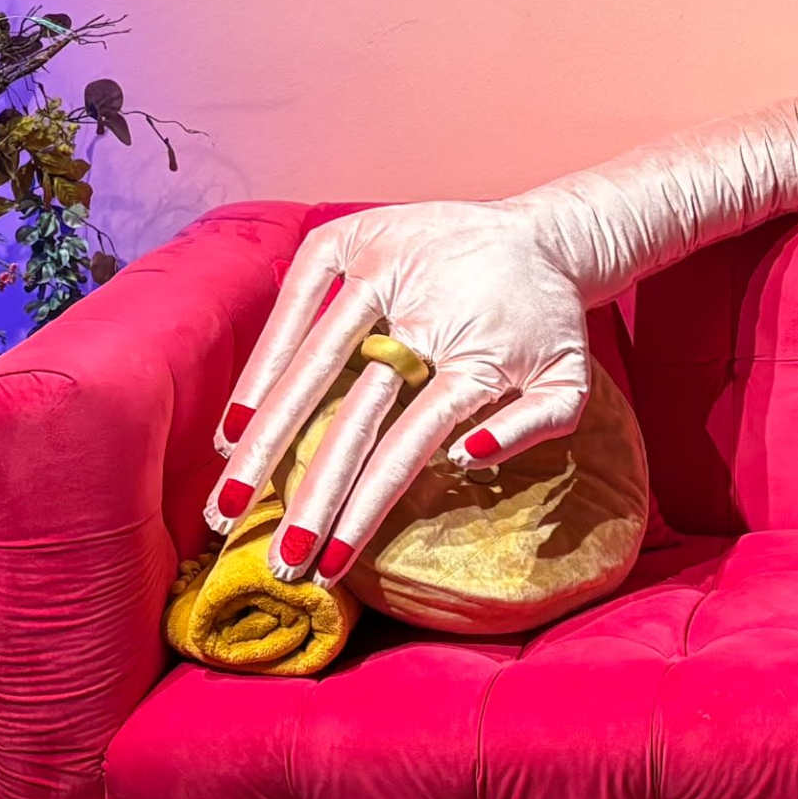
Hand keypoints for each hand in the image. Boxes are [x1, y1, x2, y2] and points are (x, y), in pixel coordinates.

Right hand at [208, 202, 596, 584]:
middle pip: (353, 416)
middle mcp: (422, 312)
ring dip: (267, 437)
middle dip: (307, 492)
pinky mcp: (352, 238)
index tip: (328, 563)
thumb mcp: (569, 385)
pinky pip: (295, 302)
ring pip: (313, 362)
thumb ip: (533, 427)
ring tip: (228, 501)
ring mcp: (382, 269)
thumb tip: (464, 457)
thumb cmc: (546, 326)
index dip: (364, 507)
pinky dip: (265, 362)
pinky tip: (239, 422)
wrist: (542, 234)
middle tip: (273, 557)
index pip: (408, 447)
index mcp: (475, 358)